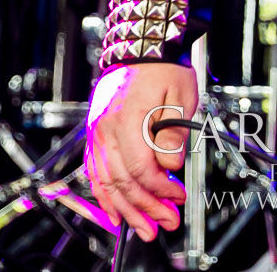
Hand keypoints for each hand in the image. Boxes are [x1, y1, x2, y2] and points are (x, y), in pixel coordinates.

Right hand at [83, 62, 196, 240]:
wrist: (141, 46)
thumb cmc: (164, 68)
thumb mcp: (181, 95)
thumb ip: (175, 131)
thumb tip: (171, 165)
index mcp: (128, 118)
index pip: (141, 168)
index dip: (161, 189)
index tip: (178, 196)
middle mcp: (106, 128)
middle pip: (123, 181)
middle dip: (146, 208)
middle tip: (167, 223)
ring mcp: (97, 132)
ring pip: (106, 182)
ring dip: (126, 210)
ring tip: (144, 229)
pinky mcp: (95, 133)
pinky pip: (95, 172)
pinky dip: (105, 196)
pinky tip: (116, 213)